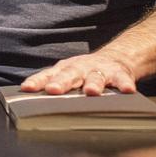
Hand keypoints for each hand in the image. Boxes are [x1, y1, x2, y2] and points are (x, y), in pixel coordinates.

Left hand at [21, 53, 135, 95]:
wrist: (116, 58)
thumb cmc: (85, 71)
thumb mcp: (67, 75)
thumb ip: (50, 85)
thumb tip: (26, 98)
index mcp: (65, 69)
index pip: (47, 75)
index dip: (37, 82)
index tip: (27, 89)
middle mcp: (81, 68)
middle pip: (69, 74)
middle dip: (61, 82)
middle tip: (54, 90)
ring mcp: (100, 70)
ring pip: (95, 76)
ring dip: (93, 84)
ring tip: (91, 92)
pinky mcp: (120, 74)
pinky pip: (123, 80)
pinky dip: (125, 84)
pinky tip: (128, 90)